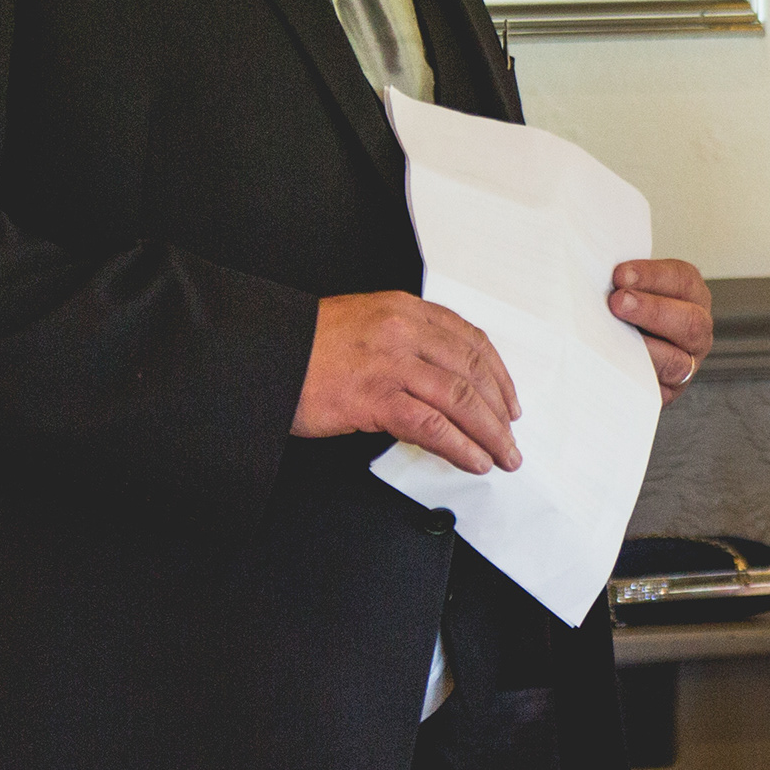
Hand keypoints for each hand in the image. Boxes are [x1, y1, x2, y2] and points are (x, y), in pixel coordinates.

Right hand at [295, 291, 519, 474]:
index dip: (498, 375)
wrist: (258, 354)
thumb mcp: (364, 326)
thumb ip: (406, 342)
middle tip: (510, 436)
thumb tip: (443, 379)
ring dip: (489, 434)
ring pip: (461, 400)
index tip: (508, 399)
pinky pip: (433, 426)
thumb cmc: (304, 345)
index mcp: (404, 309)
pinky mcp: (374, 397)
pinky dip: (460, 447)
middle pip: (472, 372)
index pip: (470, 341)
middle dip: (499, 410)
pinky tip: (472, 460)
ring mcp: (391, 363)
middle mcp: (404, 331)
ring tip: (501, 456)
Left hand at [610, 258, 714, 401]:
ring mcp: (687, 364)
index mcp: (691, 296)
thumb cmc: (620, 311)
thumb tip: (594, 274)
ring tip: (612, 337)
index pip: (682, 280)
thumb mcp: (626, 288)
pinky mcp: (668, 392)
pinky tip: (612, 365)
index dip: (652, 276)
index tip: (620, 275)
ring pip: (677, 361)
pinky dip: (635, 378)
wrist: (612, 349)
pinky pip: (657, 390)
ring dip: (645, 348)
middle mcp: (696, 331)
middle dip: (652, 310)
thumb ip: (619, 281)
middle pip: (690, 321)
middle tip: (618, 303)